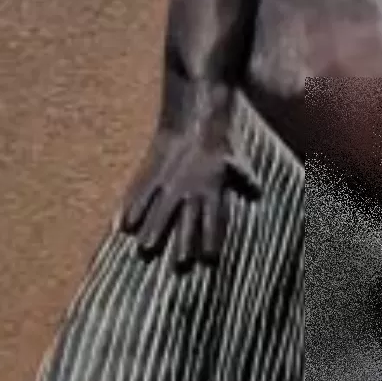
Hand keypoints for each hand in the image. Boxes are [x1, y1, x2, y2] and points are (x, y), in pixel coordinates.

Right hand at [122, 129, 260, 268]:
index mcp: (213, 187)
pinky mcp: (151, 171)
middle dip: (184, 242)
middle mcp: (190, 187)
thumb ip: (244, 178)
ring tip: (145, 249)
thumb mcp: (236, 160)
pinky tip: (124, 226)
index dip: (212, 239)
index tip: (210, 258)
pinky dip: (132, 209)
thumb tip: (257, 191)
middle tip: (180, 264)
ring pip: (160, 210)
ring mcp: (169, 180)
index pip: (214, 219)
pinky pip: (140, 193)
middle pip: (186, 220)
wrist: (192, 116)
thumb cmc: (219, 141)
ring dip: (154, 230)